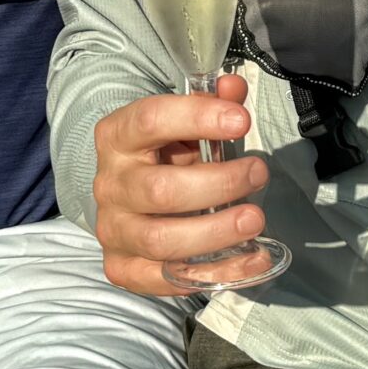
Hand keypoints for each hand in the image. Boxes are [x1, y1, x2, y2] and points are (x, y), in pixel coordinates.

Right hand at [90, 70, 271, 297]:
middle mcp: (109, 184)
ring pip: (162, 240)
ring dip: (217, 231)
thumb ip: (212, 105)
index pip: (150, 121)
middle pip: (161, 190)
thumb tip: (234, 89)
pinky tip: (252, 258)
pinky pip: (168, 279)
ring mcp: (113, 230)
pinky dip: (217, 273)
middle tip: (258, 173)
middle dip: (219, 184)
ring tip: (256, 219)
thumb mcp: (185, 126)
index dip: (197, 118)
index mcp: (117, 137)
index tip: (241, 120)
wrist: (128, 201)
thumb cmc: (164, 157)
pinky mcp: (122, 268)